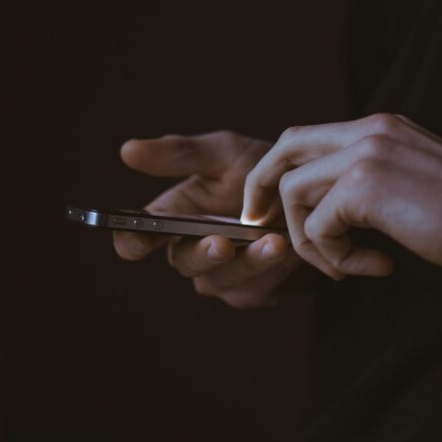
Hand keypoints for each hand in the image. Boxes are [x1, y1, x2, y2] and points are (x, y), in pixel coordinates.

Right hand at [113, 131, 306, 307]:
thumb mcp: (224, 153)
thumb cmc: (262, 170)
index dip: (132, 242)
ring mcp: (222, 276)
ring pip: (221, 281)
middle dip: (203, 254)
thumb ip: (180, 154)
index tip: (138, 239)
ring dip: (248, 264)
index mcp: (173, 218)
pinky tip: (291, 251)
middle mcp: (192, 250)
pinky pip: (255, 290)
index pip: (137, 238)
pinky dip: (273, 271)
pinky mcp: (254, 291)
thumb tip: (127, 150)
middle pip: (183, 263)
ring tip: (274, 242)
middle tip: (222, 243)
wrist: (314, 194)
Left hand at [241, 113, 441, 280]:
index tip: (271, 208)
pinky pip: (319, 226)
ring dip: (310, 240)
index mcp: (381, 127)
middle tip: (260, 225)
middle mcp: (370, 130)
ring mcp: (366, 153)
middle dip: (262, 188)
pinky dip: (336, 258)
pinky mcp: (366, 186)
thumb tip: (327, 208)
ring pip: (294, 191)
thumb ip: (370, 182)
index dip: (279, 171)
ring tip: (345, 266)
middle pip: (285, 148)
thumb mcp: (413, 183)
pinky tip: (375, 267)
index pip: (307, 137)